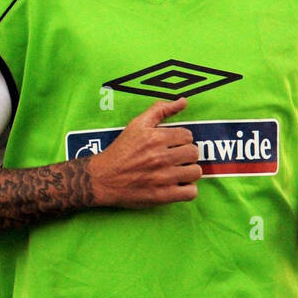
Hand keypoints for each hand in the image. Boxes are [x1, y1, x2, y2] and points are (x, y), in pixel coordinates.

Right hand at [88, 97, 202, 207]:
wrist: (101, 179)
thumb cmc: (119, 151)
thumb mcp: (136, 125)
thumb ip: (160, 110)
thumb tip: (183, 101)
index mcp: (156, 138)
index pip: (188, 135)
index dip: (180, 140)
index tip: (171, 145)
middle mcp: (161, 157)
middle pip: (193, 153)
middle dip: (185, 155)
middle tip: (174, 158)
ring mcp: (163, 178)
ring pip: (195, 172)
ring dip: (188, 172)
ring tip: (177, 172)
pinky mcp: (163, 196)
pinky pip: (191, 192)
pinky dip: (187, 190)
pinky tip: (177, 186)